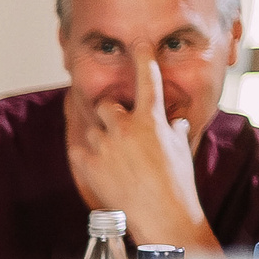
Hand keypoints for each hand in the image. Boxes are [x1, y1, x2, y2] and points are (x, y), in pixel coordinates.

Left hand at [65, 55, 214, 250]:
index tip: (138, 44)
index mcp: (152, 119)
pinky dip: (87, 152)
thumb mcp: (180, 149)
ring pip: (93, 126)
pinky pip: (79, 147)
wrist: (161, 215)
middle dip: (110, 112)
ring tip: (114, 155)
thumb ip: (173, 129)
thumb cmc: (177, 183)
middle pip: (106, 103)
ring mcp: (104, 145)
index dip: (142, 58)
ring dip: (100, 134)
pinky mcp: (88, 163)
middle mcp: (125, 127)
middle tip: (119, 127)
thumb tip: (173, 121)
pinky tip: (99, 163)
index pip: (147, 80)